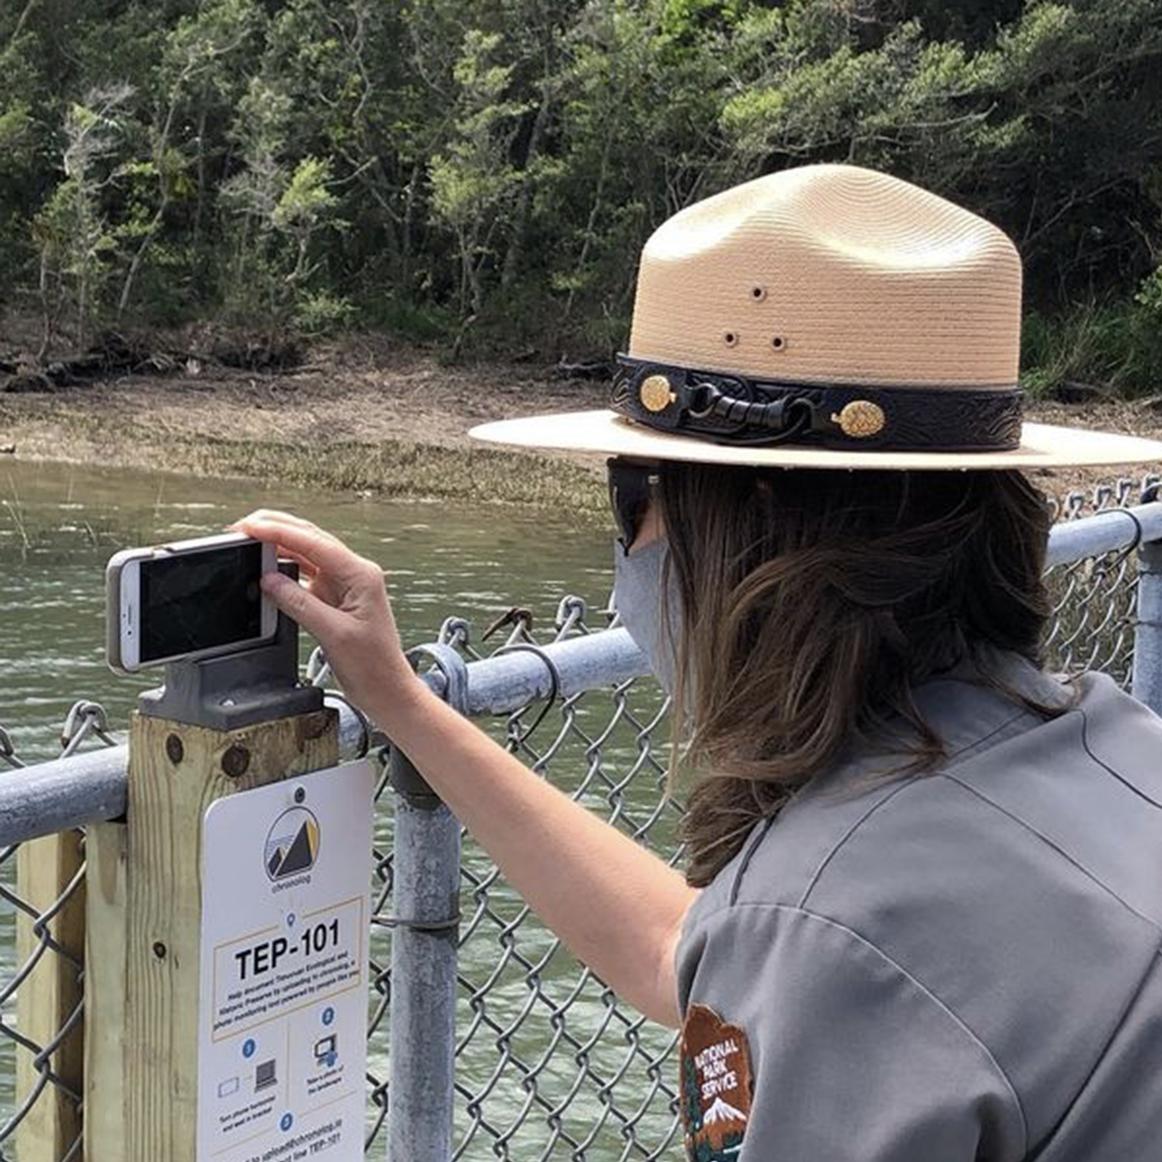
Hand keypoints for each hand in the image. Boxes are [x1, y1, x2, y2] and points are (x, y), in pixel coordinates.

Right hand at [231, 510, 416, 716]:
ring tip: (248, 542)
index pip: (315, 543)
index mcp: (361, 575)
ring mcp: (344, 584)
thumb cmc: (372, 664)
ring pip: (306, 555)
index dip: (279, 532)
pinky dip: (284, 571)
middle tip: (242, 527)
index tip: (250, 527)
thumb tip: (269, 581)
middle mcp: (354, 573)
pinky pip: (305, 576)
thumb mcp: (333, 633)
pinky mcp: (335, 598)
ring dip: (277, 547)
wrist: (386, 690)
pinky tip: (265, 568)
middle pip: (310, 540)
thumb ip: (299, 603)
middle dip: (276, 529)